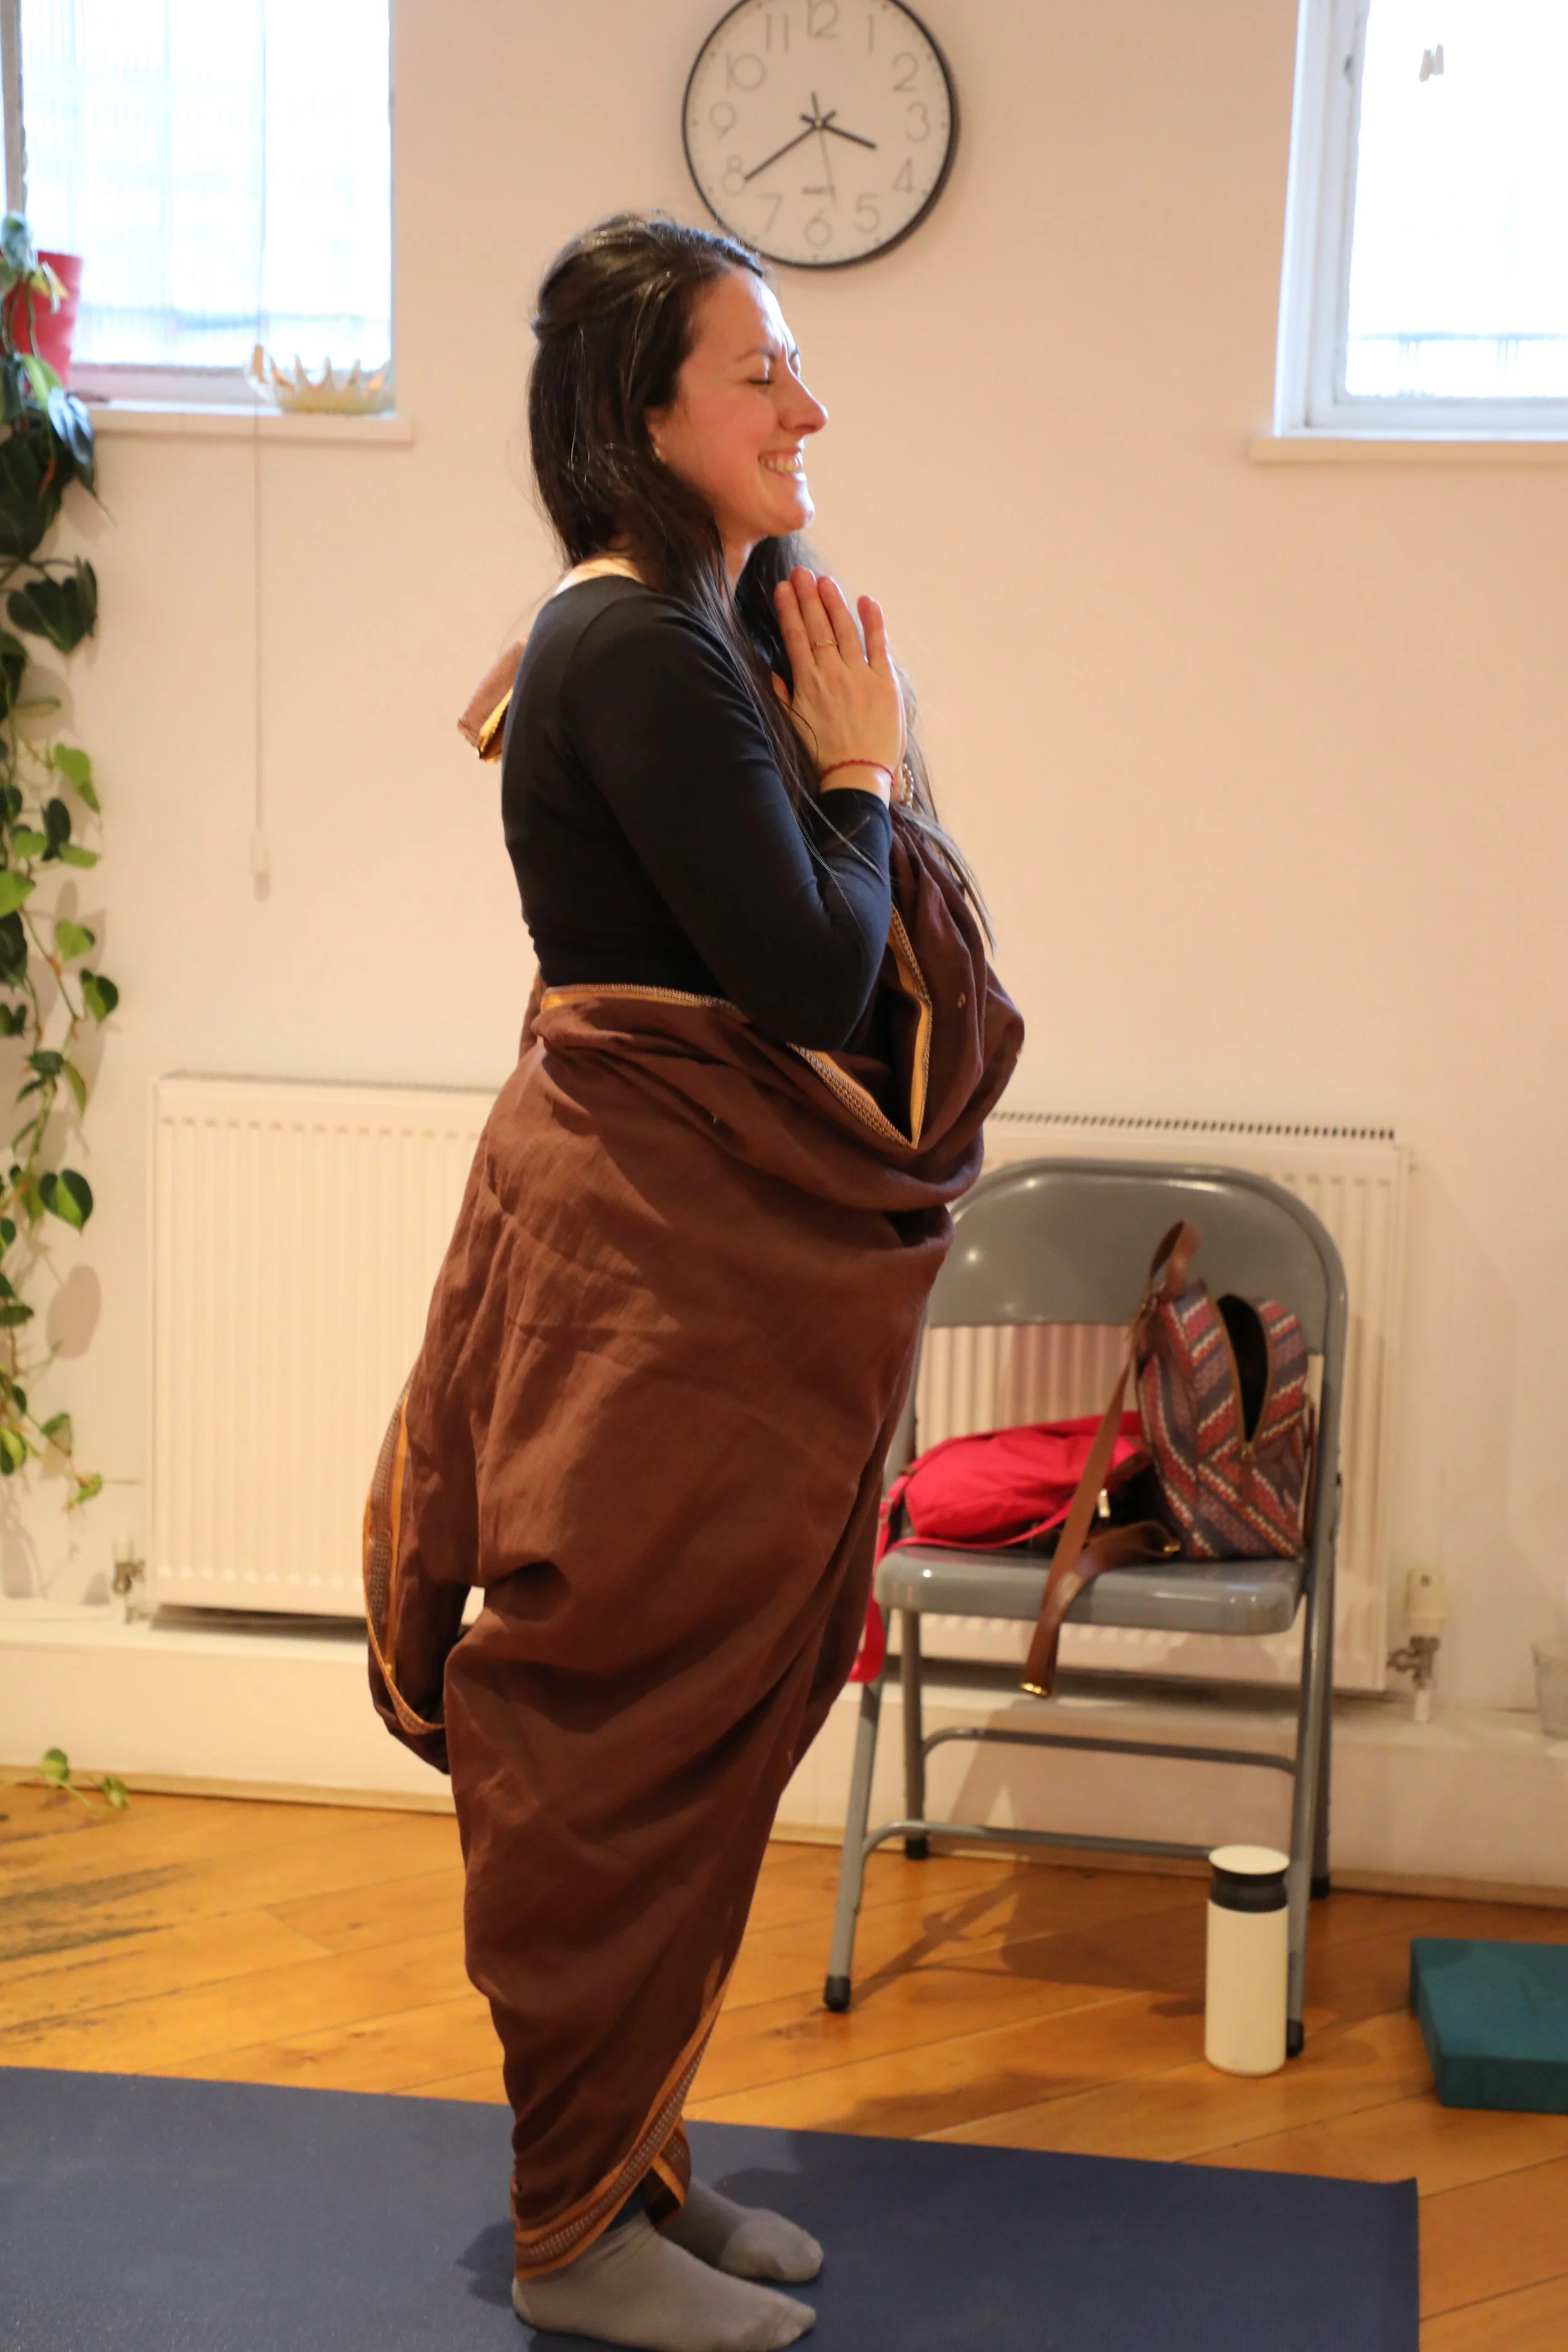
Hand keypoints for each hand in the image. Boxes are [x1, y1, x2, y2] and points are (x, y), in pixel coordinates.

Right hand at [772, 569, 903, 793]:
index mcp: (807, 683)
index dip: (789, 610)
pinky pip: (878, 644)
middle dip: (808, 597)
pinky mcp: (885, 683)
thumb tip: (772, 672)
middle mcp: (832, 673)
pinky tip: (866, 601)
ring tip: (825, 581)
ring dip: (834, 602)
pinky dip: (873, 620)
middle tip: (800, 573)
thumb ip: (783, 696)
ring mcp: (860, 675)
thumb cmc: (822, 758)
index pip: (795, 637)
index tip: (782, 589)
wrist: (855, 777)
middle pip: (818, 627)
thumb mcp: (792, 727)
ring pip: (844, 629)